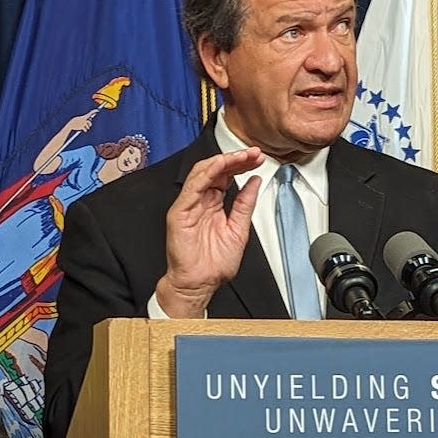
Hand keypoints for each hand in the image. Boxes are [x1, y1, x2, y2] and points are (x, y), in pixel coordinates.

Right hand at [65, 109, 97, 133]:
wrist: (71, 124)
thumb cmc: (76, 121)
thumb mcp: (80, 118)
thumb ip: (86, 118)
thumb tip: (91, 118)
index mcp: (84, 116)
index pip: (90, 113)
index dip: (94, 111)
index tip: (97, 110)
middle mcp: (84, 119)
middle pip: (90, 121)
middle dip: (90, 124)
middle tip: (89, 125)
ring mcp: (83, 123)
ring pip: (89, 127)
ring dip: (87, 128)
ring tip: (84, 128)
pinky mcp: (82, 127)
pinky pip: (86, 130)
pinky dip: (85, 130)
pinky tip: (83, 130)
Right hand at [155, 148, 263, 316]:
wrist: (199, 284)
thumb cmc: (213, 265)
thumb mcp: (238, 229)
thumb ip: (245, 204)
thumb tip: (255, 182)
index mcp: (212, 205)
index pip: (226, 176)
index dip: (241, 164)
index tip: (257, 158)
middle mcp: (200, 202)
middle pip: (216, 170)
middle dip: (236, 158)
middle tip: (253, 153)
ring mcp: (189, 205)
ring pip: (203, 173)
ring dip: (224, 161)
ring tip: (242, 156)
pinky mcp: (180, 213)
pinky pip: (192, 187)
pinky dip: (206, 173)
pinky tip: (221, 165)